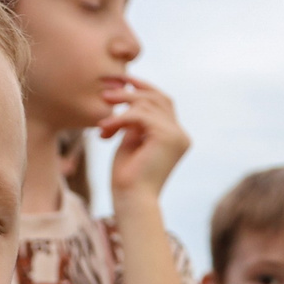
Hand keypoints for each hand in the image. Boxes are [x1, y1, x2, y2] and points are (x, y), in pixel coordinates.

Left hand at [101, 75, 189, 203]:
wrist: (131, 201)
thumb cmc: (127, 178)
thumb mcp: (131, 141)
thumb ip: (136, 122)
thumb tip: (129, 97)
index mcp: (176, 137)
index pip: (163, 102)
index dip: (142, 88)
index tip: (121, 81)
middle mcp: (181, 135)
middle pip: (158, 97)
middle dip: (131, 90)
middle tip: (105, 93)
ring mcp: (177, 136)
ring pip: (146, 104)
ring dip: (119, 110)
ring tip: (102, 125)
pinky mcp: (167, 137)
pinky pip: (139, 115)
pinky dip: (119, 120)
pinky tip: (105, 132)